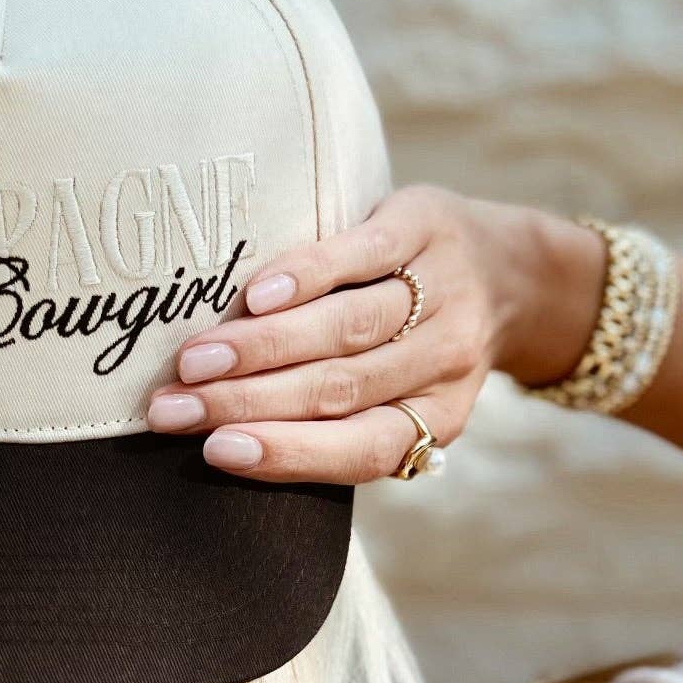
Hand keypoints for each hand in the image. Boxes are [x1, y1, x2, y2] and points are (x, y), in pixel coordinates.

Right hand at [144, 185, 603, 482]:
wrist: (511, 270)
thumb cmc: (420, 350)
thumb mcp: (401, 401)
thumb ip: (335, 426)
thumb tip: (221, 446)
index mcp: (436, 420)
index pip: (361, 449)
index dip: (288, 454)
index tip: (215, 451)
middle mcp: (444, 363)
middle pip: (337, 388)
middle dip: (244, 402)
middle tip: (170, 407)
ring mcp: (440, 293)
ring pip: (345, 329)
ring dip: (261, 347)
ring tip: (193, 359)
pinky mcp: (426, 229)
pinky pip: (362, 257)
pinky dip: (307, 277)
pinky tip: (257, 295)